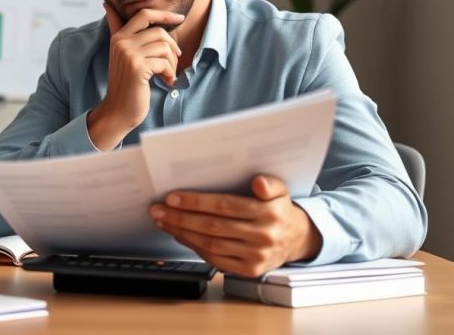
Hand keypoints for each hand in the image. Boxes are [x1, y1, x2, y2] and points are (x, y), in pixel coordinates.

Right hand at [87, 4, 183, 150]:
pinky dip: (170, 73)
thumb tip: (107, 7)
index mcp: (119, 37)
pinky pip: (164, 62)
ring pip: (164, 47)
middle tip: (175, 60)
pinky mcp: (137, 67)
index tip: (180, 17)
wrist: (118, 111)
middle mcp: (121, 42)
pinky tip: (167, 81)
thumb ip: (117, 30)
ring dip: (172, 63)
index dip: (164, 14)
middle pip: (159, 32)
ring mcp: (128, 54)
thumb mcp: (121, 54)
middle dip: (172, 46)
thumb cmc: (126, 84)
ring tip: (168, 74)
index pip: (144, 15)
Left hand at [149, 175, 322, 277]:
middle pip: (213, 226)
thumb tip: (258, 183)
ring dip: (183, 232)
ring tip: (163, 221)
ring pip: (211, 244)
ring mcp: (256, 256)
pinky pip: (216, 259)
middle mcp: (262, 236)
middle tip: (158, 210)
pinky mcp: (249, 270)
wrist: (296, 239)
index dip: (196, 202)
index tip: (172, 197)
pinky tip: (180, 236)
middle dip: (181, 217)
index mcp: (269, 213)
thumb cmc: (278, 210)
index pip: (225, 206)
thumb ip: (270, 184)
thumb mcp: (282, 190)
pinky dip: (194, 247)